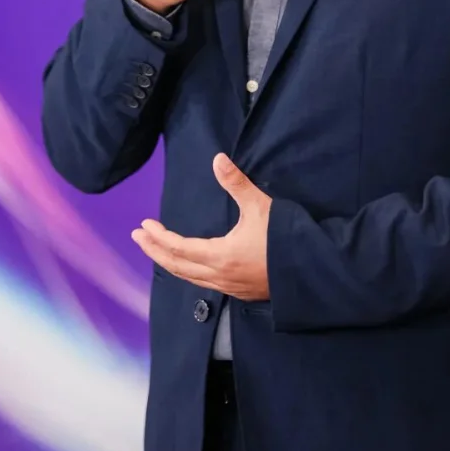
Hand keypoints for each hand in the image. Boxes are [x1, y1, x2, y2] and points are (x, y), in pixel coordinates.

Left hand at [131, 154, 271, 300]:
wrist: (312, 272)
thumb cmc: (284, 239)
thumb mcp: (260, 206)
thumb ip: (236, 183)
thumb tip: (218, 159)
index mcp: (220, 256)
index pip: (178, 248)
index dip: (158, 237)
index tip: (143, 226)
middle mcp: (220, 276)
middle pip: (177, 266)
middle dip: (154, 251)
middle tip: (137, 237)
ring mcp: (230, 287)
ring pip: (189, 277)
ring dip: (169, 263)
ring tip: (156, 251)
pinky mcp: (240, 292)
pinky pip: (204, 283)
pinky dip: (187, 272)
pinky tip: (189, 266)